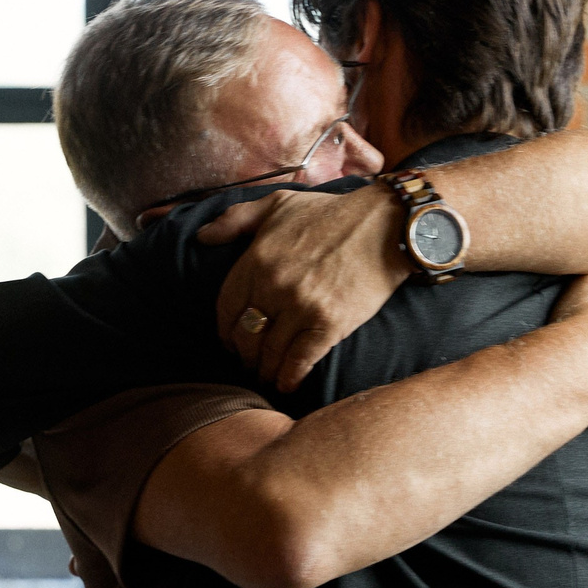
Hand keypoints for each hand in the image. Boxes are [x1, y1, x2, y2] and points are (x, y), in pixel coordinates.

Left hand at [202, 185, 411, 391]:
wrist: (385, 224)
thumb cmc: (331, 212)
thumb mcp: (278, 203)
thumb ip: (236, 219)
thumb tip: (202, 237)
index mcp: (257, 259)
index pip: (226, 307)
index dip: (225, 330)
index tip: (230, 341)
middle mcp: (274, 285)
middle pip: (245, 336)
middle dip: (244, 355)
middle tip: (250, 363)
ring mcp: (302, 306)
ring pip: (270, 352)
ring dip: (265, 370)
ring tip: (267, 377)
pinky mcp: (330, 324)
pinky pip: (300, 360)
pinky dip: (290, 376)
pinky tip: (287, 384)